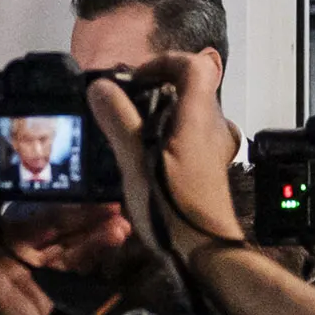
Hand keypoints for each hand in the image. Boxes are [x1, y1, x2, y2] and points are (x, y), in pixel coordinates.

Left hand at [4, 201, 132, 272]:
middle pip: (58, 229)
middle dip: (88, 219)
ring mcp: (34, 274)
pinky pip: (73, 270)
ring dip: (96, 236)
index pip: (38, 213)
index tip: (92, 191)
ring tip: (123, 227)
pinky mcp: (48, 296)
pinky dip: (92, 255)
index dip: (65, 202)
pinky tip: (112, 242)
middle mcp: (16, 250)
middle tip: (119, 209)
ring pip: (70, 248)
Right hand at [86, 50, 241, 257]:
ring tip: (127, 130)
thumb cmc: (172, 209)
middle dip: (156, 87)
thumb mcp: (136, 164)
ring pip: (189, 112)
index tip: (138, 77)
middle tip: (123, 104)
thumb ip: (119, 122)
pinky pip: (188, 134)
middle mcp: (212, 128)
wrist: (205, 252)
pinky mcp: (209, 166)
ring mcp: (214, 148)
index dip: (167, 61)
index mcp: (198, 120)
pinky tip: (141, 155)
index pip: (196, 66)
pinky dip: (165, 132)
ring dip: (159, 112)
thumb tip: (101, 87)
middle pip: (191, 87)